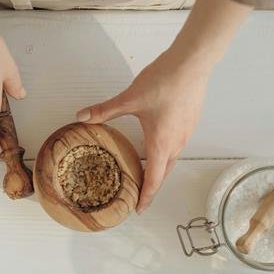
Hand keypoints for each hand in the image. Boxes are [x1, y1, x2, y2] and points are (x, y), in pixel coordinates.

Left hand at [76, 49, 208, 212]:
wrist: (192, 64)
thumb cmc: (164, 82)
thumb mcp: (129, 98)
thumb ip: (105, 110)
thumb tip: (82, 117)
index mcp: (161, 143)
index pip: (154, 180)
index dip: (146, 197)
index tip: (139, 209)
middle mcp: (176, 143)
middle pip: (164, 172)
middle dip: (152, 186)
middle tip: (140, 195)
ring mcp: (186, 133)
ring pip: (172, 158)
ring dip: (160, 168)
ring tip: (148, 172)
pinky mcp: (191, 122)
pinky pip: (178, 144)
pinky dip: (167, 152)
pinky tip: (159, 142)